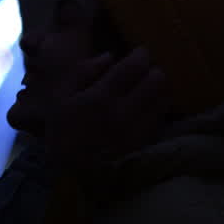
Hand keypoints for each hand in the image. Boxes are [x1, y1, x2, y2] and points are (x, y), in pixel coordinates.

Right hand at [41, 46, 167, 174]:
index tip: (139, 53)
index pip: (134, 66)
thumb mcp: (60, 95)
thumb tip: (110, 55)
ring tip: (148, 89)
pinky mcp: (141, 145)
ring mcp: (135, 131)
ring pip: (163, 100)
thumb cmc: (61, 127)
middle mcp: (122, 113)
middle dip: (153, 71)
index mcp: (100, 97)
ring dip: (158, 90)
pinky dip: (158, 109)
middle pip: (156, 81)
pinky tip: (148, 107)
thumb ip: (84, 72)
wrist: (66, 169)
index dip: (141, 55)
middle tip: (144, 72)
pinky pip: (160, 120)